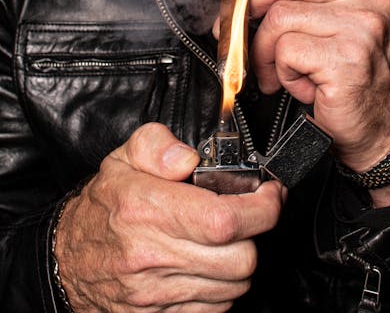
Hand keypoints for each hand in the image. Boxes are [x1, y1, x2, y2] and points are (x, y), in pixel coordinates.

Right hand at [55, 123, 283, 311]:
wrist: (67, 259)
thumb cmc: (103, 206)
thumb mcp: (123, 157)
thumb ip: (159, 145)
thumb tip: (189, 157)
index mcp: (147, 209)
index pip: (225, 220)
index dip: (262, 208)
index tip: (270, 194)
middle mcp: (152, 255)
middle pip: (240, 258)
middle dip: (255, 233)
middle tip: (248, 213)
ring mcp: (157, 293)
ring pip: (234, 286)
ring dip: (241, 260)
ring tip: (227, 237)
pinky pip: (216, 307)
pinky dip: (223, 285)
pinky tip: (209, 262)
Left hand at [217, 0, 389, 202]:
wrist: (379, 125)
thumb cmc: (348, 70)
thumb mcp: (329, 17)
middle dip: (249, 10)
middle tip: (244, 35)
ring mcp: (363, 23)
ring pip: (277, 18)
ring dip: (265, 51)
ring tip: (280, 70)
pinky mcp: (347, 56)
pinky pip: (284, 51)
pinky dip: (280, 71)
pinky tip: (301, 83)